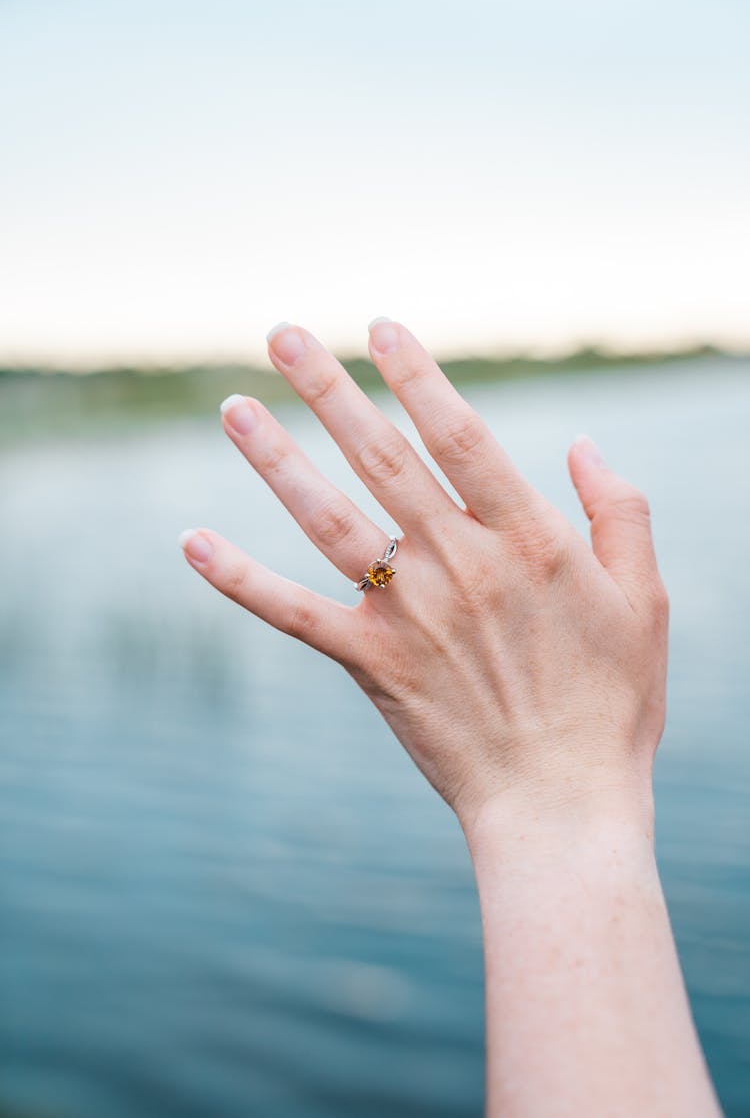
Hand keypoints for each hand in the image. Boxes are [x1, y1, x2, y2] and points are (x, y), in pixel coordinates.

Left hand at [180, 319, 668, 833]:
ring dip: (276, 459)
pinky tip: (192, 541)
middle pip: (381, 457)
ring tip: (232, 408)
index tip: (380, 327)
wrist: (561, 804)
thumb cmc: (612, 702)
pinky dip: (239, 579)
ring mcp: (408, 613)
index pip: (460, 433)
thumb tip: (583, 445)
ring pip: (328, 518)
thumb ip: (621, 512)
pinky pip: (293, 612)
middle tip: (282, 335)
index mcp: (527, 538)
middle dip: (329, 390)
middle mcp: (459, 563)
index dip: (417, 375)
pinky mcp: (370, 664)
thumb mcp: (646, 600)